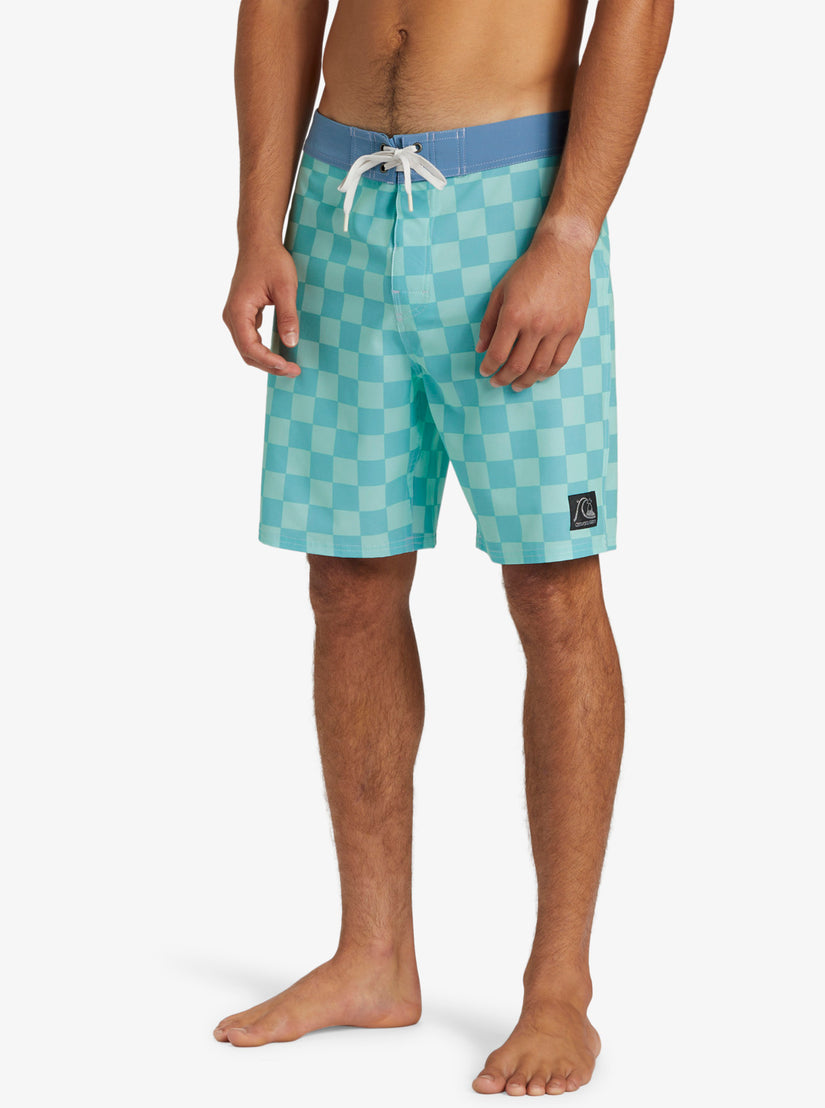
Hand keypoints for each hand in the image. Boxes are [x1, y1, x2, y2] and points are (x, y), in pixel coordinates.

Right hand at [222, 239, 300, 375]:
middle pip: (247, 352)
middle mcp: (231, 316)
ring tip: (289, 366)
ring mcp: (235, 316)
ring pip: (247, 348)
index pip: (249, 347)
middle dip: (269, 366)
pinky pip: (250, 339)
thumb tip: (290, 343)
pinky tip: (281, 353)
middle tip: (294, 371)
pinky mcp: (242, 314)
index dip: (268, 361)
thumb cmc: (271, 260)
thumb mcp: (285, 288)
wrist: (259, 242)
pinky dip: (264, 350)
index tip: (288, 366)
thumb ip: (287, 316)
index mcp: (238, 310)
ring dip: (266, 360)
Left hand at [476, 227, 593, 390]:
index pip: (498, 353)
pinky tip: (539, 375)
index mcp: (514, 315)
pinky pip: (561, 360)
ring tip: (517, 384)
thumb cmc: (529, 269)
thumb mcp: (500, 291)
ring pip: (540, 368)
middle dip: (504, 378)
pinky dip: (548, 372)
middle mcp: (536, 325)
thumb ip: (489, 322)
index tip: (485, 372)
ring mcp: (558, 328)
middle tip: (498, 382)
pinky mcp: (574, 328)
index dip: (489, 367)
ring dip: (526, 381)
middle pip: (518, 366)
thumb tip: (481, 348)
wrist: (563, 251)